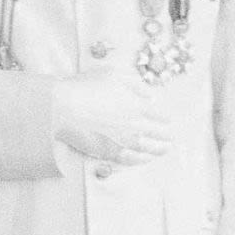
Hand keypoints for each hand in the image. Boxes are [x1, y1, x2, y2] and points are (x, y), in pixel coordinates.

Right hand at [53, 73, 169, 165]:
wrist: (63, 107)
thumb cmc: (85, 86)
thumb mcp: (113, 74)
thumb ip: (135, 83)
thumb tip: (149, 95)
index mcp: (136, 105)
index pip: (158, 115)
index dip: (164, 118)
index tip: (167, 120)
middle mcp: (134, 125)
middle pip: (158, 133)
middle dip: (166, 136)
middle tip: (171, 138)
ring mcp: (123, 141)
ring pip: (148, 149)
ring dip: (159, 150)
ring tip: (165, 150)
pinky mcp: (110, 153)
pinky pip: (131, 160)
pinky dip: (141, 160)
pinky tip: (144, 159)